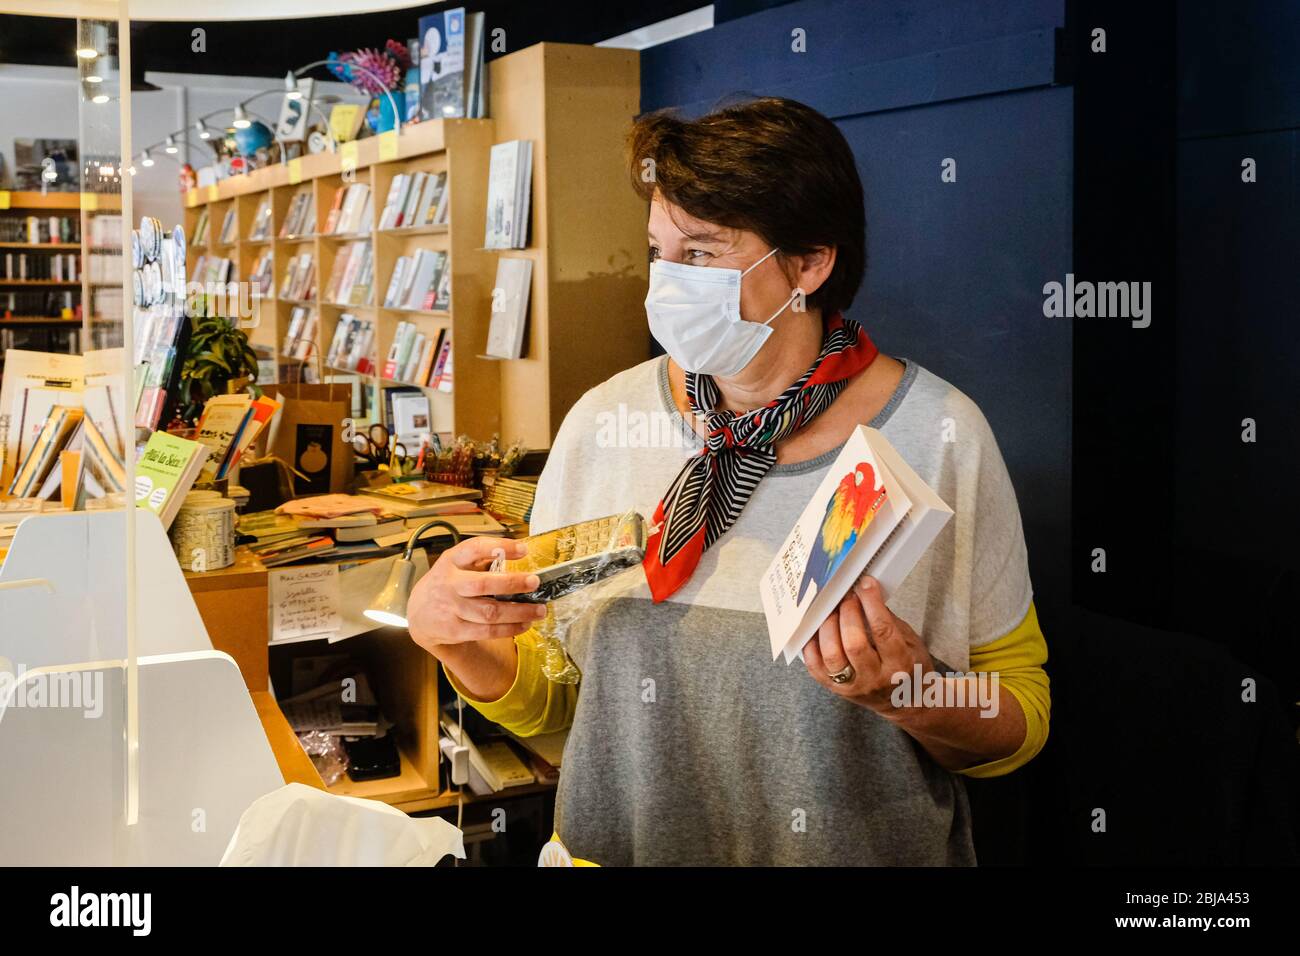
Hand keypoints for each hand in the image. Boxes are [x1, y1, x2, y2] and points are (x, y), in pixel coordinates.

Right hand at [406, 536, 548, 654]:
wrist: (419, 615)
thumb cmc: (447, 583)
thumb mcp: (457, 564)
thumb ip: (481, 560)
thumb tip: (520, 555)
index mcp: (452, 561)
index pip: (474, 548)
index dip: (499, 547)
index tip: (523, 549)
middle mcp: (449, 583)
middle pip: (483, 584)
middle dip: (512, 583)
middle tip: (535, 582)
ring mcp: (450, 608)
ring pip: (489, 612)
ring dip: (518, 612)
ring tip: (539, 610)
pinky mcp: (455, 630)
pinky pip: (486, 631)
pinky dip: (509, 629)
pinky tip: (524, 624)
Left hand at [803, 575, 934, 719]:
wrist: (906, 702)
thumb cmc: (910, 667)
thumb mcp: (911, 642)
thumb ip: (889, 620)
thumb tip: (865, 593)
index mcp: (900, 665)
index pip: (883, 631)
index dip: (872, 603)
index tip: (865, 584)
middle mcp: (875, 679)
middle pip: (854, 644)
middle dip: (848, 613)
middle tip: (847, 597)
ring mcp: (853, 686)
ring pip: (832, 655)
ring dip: (828, 626)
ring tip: (831, 610)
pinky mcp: (836, 690)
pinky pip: (815, 666)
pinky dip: (811, 644)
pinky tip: (817, 628)